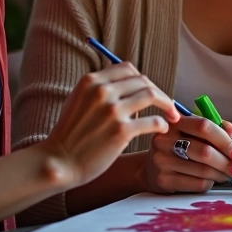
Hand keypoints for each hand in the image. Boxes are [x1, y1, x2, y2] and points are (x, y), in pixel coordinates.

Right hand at [39, 62, 177, 190]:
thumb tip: (128, 84)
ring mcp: (112, 111)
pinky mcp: (121, 131)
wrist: (59, 162)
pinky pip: (153, 121)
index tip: (150, 91)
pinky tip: (162, 129)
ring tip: (171, 115)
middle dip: (159, 92)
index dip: (143, 80)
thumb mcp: (78, 101)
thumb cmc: (70, 135)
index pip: (128, 69)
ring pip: (151, 95)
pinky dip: (162, 124)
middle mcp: (102, 91)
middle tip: (167, 105)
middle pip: (143, 80)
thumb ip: (100, 89)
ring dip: (167, 104)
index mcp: (91, 81)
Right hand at [144, 115, 231, 193]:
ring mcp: (162, 160)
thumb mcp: (192, 132)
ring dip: (222, 174)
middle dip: (227, 161)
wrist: (150, 168)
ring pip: (203, 170)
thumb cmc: (178, 147)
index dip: (225, 140)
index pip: (204, 126)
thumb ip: (214, 128)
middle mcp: (164, 139)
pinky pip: (197, 184)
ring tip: (229, 174)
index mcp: (174, 121)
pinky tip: (212, 180)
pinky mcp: (163, 180)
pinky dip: (210, 183)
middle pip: (205, 151)